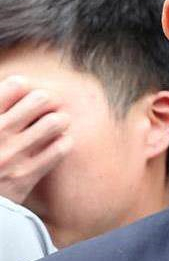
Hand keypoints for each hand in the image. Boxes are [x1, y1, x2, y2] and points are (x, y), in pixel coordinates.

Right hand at [0, 76, 71, 203]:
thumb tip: (20, 87)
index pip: (16, 85)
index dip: (25, 88)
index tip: (25, 96)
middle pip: (41, 99)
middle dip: (47, 103)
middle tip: (45, 111)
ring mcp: (13, 155)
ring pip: (56, 121)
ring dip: (59, 122)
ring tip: (54, 127)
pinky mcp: (27, 176)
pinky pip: (61, 148)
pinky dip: (63, 144)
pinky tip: (56, 146)